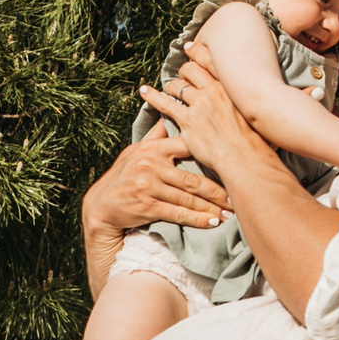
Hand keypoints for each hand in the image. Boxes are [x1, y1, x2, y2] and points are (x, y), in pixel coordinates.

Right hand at [84, 122, 225, 235]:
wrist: (101, 205)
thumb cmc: (122, 177)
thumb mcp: (135, 152)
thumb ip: (155, 138)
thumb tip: (168, 116)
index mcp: (153, 149)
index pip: (188, 148)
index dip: (212, 156)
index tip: (232, 163)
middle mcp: (151, 165)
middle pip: (193, 178)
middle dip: (218, 190)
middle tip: (237, 196)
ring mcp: (148, 186)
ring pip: (188, 198)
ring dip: (212, 208)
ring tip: (230, 213)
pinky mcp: (146, 206)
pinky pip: (178, 214)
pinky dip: (197, 219)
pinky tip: (212, 223)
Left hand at [138, 49, 266, 179]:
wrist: (246, 157)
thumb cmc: (255, 141)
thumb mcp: (255, 114)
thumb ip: (245, 104)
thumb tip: (249, 106)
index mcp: (231, 88)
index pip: (210, 62)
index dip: (197, 52)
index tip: (189, 47)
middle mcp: (214, 91)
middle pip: (191, 70)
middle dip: (184, 71)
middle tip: (181, 76)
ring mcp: (199, 104)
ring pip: (178, 85)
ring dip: (171, 86)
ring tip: (168, 89)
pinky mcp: (187, 120)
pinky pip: (165, 103)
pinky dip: (153, 96)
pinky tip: (144, 91)